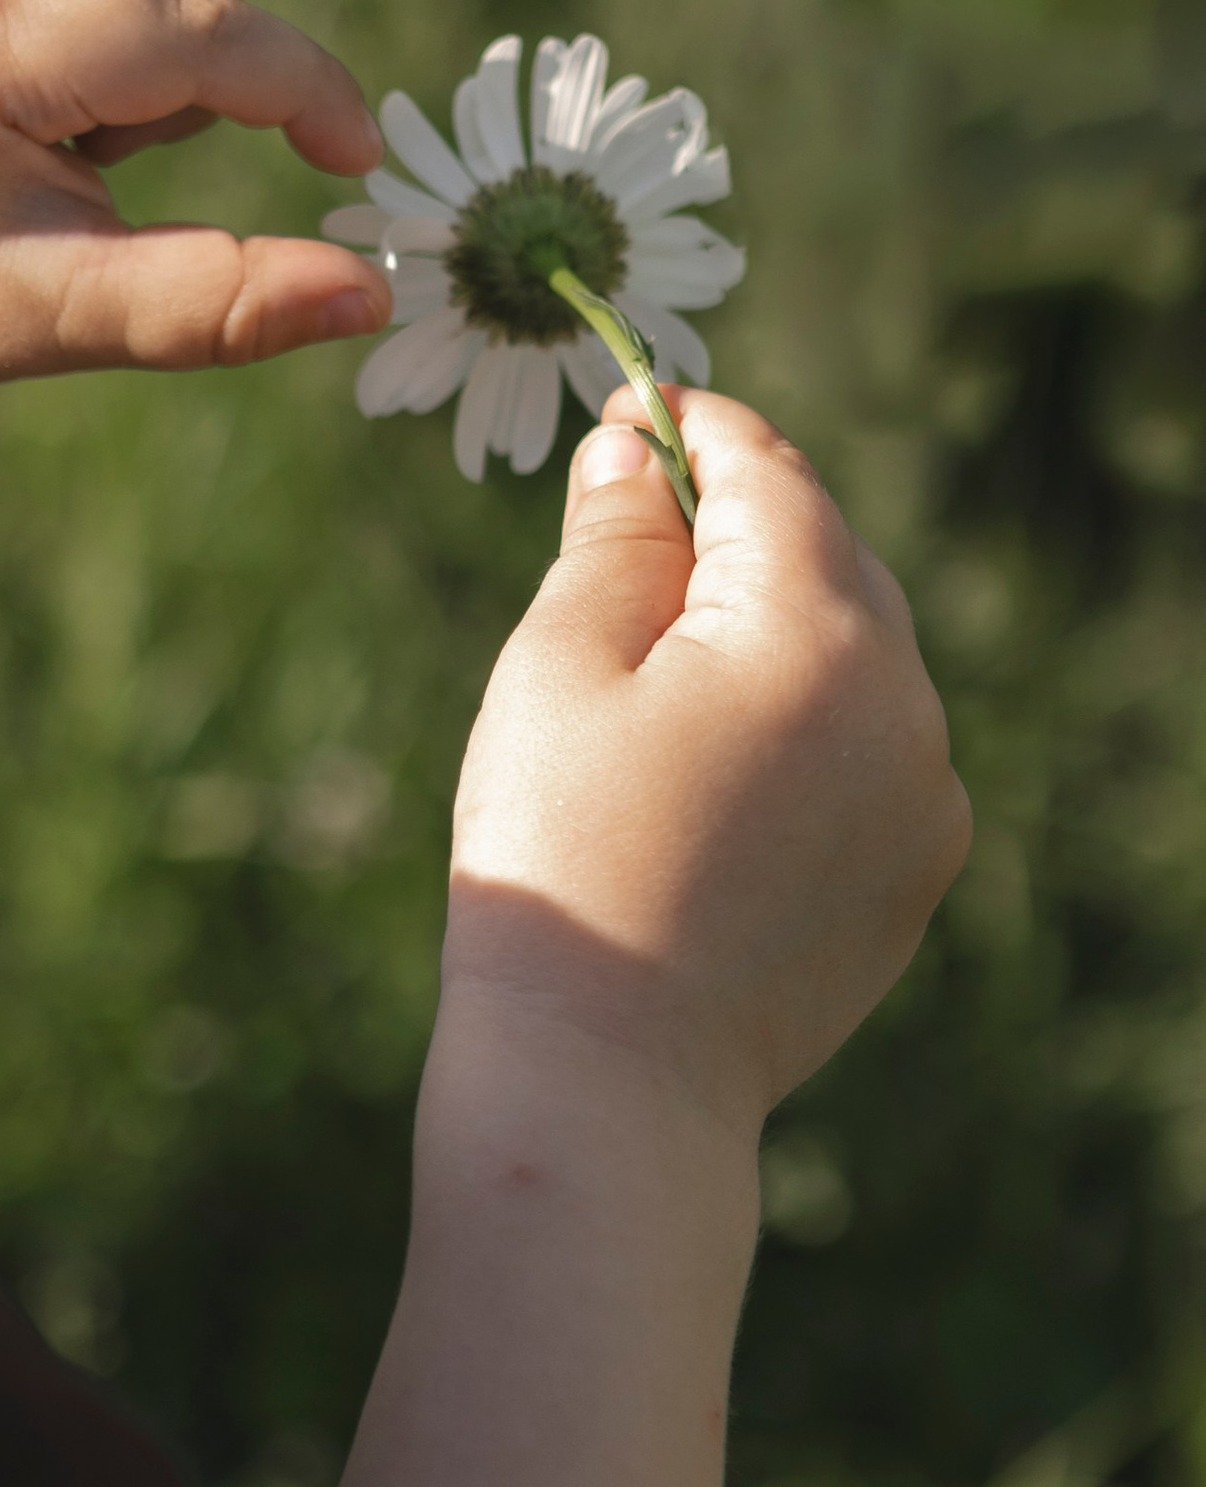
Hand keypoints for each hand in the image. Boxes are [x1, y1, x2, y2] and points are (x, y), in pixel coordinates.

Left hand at [0, 0, 389, 421]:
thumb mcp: (52, 317)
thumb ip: (215, 302)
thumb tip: (370, 294)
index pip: (209, 31)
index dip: (305, 99)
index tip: (355, 168)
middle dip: (199, 73)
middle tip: (97, 173)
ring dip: (154, 40)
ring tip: (49, 138)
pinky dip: (104, 6)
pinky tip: (21, 90)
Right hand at [444, 391, 969, 1136]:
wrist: (612, 1077)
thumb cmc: (558, 859)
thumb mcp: (558, 670)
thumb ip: (613, 541)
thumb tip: (637, 449)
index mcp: (817, 630)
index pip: (770, 474)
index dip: (694, 426)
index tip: (630, 409)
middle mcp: (906, 699)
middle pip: (830, 555)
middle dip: (739, 525)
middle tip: (633, 520)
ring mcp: (927, 792)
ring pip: (859, 654)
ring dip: (776, 625)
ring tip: (663, 659)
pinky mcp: (918, 868)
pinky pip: (872, 749)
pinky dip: (806, 721)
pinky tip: (714, 764)